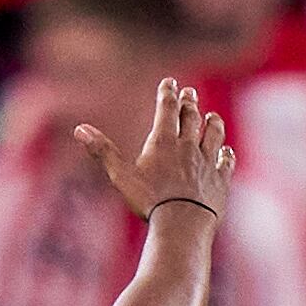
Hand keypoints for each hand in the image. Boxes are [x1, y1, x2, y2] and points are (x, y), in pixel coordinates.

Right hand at [74, 79, 233, 223]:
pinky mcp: (220, 181)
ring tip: (212, 116)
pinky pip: (226, 162)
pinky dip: (226, 155)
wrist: (183, 223)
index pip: (167, 108)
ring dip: (212, 124)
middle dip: (189, 103)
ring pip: (213, 135)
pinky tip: (226, 151)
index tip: (170, 82)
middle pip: (191, 118)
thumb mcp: (120, 176)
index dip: (168, 93)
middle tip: (189, 93)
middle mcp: (188, 146)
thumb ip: (102, 151)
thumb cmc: (149, 201)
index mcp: (163, 142)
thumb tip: (79, 129)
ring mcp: (207, 162)